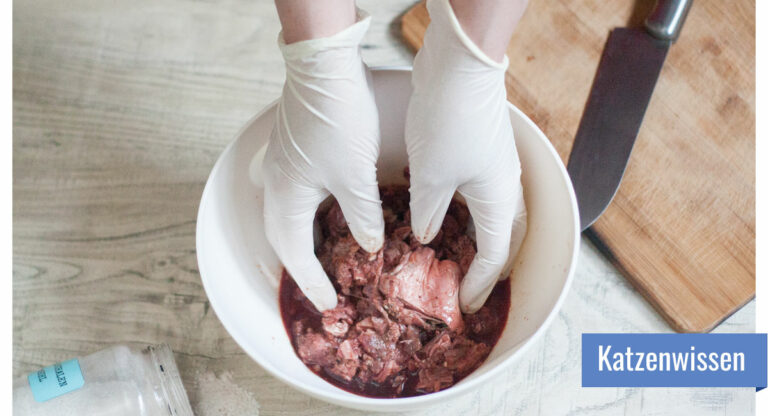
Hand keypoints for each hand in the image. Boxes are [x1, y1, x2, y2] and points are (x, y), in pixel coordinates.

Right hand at [262, 12, 383, 311]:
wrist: (325, 65)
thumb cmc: (339, 119)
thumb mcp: (355, 175)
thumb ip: (362, 216)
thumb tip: (369, 246)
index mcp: (286, 196)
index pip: (295, 252)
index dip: (312, 280)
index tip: (328, 303)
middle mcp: (276, 184)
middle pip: (284, 237)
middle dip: (302, 265)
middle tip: (323, 286)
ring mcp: (281, 165)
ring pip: (289, 215)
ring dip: (305, 240)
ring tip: (327, 259)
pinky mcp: (293, 150)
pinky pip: (296, 196)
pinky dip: (310, 216)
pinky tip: (330, 216)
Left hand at [405, 0, 526, 313]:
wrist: (459, 65)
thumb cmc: (448, 123)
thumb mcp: (431, 177)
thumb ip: (428, 213)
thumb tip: (425, 235)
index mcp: (498, 199)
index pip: (494, 256)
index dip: (477, 283)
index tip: (461, 304)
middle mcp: (504, 185)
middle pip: (502, 238)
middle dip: (485, 266)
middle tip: (464, 286)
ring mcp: (494, 165)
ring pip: (489, 214)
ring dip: (475, 239)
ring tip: (452, 257)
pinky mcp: (479, 149)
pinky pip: (476, 192)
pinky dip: (462, 212)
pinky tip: (441, 214)